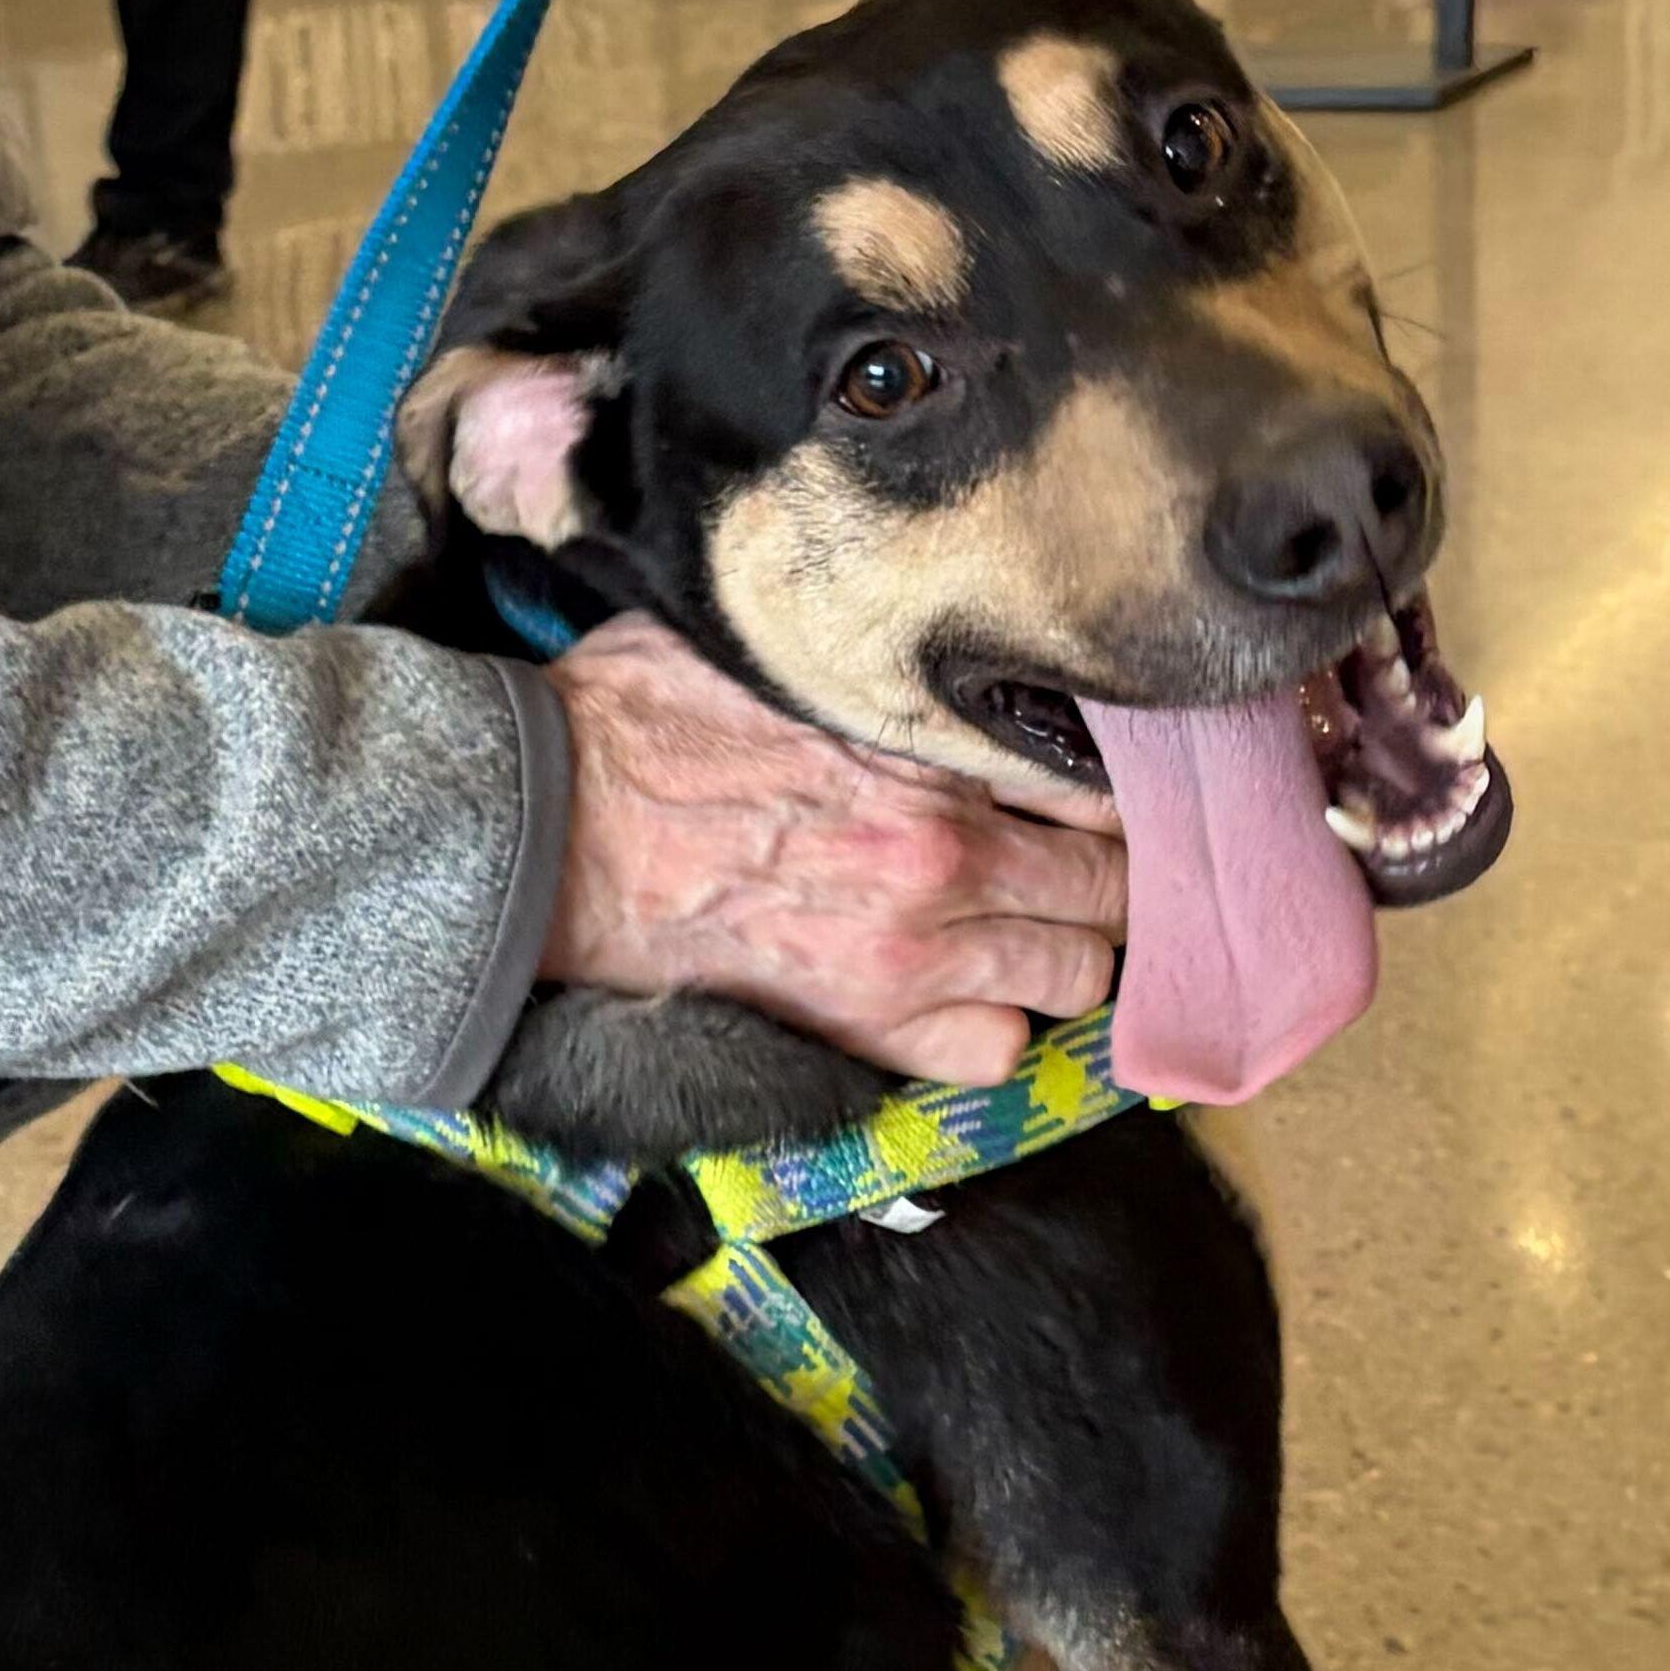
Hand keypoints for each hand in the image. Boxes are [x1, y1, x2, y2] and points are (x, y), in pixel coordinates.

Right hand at [542, 614, 1122, 1092]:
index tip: (1116, 795)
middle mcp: (945, 857)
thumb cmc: (640, 723)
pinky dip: (995, 1025)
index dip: (1124, 795)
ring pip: (1076, 976)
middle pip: (1113, 887)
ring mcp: (914, 955)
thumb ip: (873, 654)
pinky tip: (967, 989)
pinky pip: (996, 1051)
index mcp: (930, 748)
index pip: (1102, 785)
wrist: (545, 830)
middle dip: (1111, 879)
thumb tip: (929, 618)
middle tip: (1087, 868)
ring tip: (1031, 929)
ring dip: (1062, 952)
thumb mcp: (769, 646)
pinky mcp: (865, 1028)